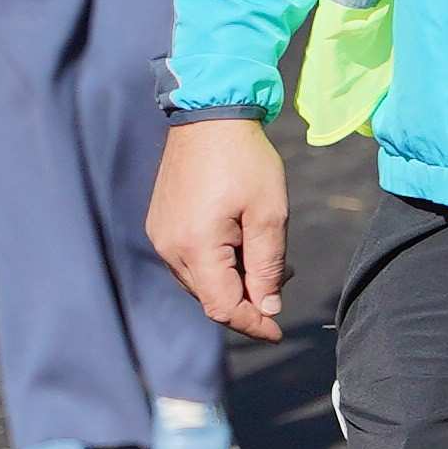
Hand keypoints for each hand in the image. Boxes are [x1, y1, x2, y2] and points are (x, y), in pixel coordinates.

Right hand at [148, 114, 289, 342]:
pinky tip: (244, 243)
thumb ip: (268, 267)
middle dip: (249, 298)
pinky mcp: (161, 224)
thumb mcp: (269, 215)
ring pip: (201, 280)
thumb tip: (267, 309)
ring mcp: (161, 235)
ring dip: (235, 280)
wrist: (208, 115)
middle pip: (211, 297)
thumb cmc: (245, 161)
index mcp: (196, 247)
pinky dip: (218, 263)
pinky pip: (190, 260)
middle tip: (286, 274)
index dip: (252, 325)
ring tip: (270, 256)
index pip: (223, 307)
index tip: (278, 332)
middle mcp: (170, 247)